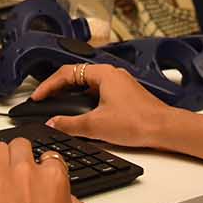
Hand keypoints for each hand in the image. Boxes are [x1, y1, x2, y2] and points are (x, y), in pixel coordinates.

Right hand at [31, 63, 175, 148]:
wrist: (165, 129)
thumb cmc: (139, 121)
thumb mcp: (96, 125)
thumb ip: (70, 124)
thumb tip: (53, 123)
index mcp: (103, 74)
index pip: (66, 73)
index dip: (48, 86)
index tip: (37, 97)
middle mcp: (112, 75)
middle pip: (77, 76)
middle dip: (58, 88)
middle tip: (44, 100)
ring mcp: (119, 85)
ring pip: (88, 85)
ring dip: (72, 95)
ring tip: (59, 106)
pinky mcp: (125, 96)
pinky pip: (98, 94)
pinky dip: (85, 102)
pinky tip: (82, 115)